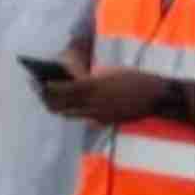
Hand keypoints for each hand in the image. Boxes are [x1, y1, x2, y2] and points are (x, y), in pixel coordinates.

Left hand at [38, 64, 174, 129]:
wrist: (157, 96)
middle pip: (59, 104)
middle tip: (37, 91)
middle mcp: (93, 102)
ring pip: (68, 113)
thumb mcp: (109, 74)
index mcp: (93, 86)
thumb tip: (69, 82)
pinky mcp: (104, 121)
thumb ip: (88, 80)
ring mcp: (98, 114)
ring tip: (48, 100)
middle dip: (45, 98)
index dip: (46, 87)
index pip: (61, 89)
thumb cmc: (134, 79)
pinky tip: (67, 107)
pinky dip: (73, 112)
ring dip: (57, 107)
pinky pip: (82, 118)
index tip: (38, 82)